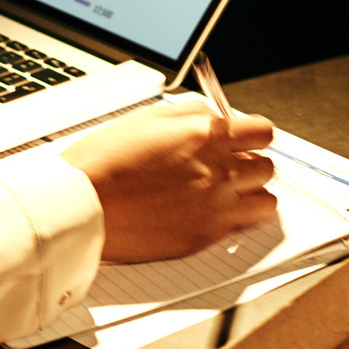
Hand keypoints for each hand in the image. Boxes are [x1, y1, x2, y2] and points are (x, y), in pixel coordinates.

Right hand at [60, 99, 276, 261]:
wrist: (81, 205)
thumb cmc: (103, 161)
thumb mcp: (143, 119)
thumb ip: (188, 114)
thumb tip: (213, 116)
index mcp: (205, 136)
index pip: (262, 131)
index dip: (251, 134)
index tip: (241, 139)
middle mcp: (219, 170)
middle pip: (267, 167)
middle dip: (248, 164)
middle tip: (224, 166)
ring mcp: (217, 205)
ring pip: (265, 200)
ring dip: (248, 194)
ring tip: (222, 192)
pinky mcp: (208, 234)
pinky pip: (242, 226)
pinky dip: (233, 218)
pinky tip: (207, 210)